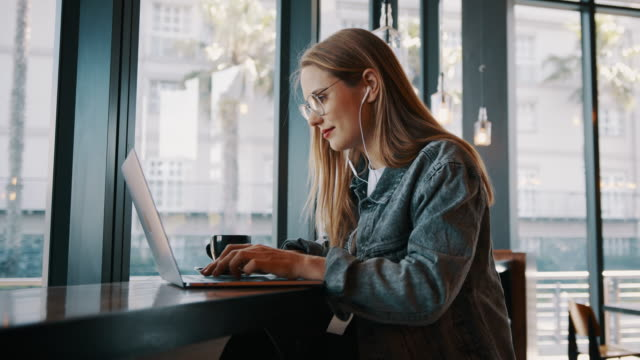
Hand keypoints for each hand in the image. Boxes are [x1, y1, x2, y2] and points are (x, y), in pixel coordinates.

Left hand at [199, 244, 321, 278]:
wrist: (298, 263)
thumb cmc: (281, 264)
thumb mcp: (262, 261)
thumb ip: (250, 263)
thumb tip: (236, 270)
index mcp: (253, 247)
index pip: (230, 248)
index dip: (218, 258)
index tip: (210, 268)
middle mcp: (255, 248)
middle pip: (230, 251)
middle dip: (217, 263)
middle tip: (209, 273)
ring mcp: (260, 253)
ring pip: (237, 256)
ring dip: (228, 266)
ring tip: (224, 275)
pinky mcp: (266, 261)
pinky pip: (250, 264)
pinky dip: (244, 270)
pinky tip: (243, 276)